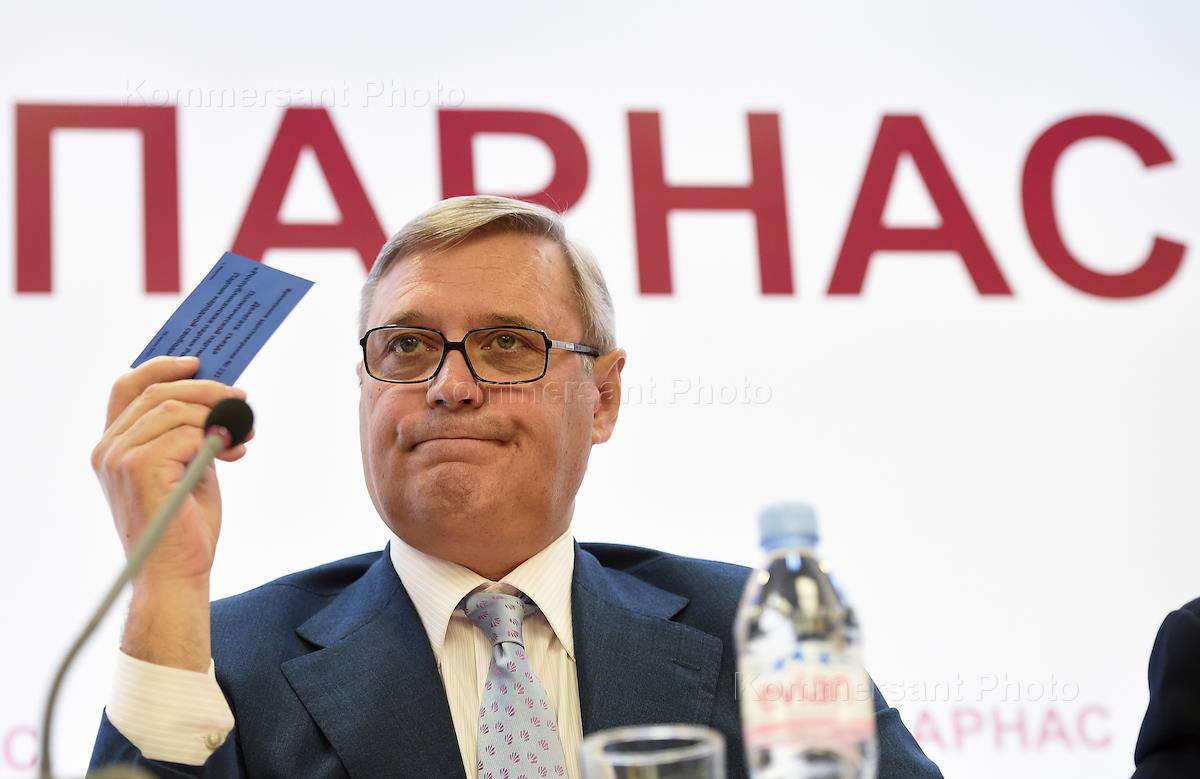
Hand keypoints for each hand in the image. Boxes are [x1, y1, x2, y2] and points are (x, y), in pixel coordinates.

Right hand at [91, 355, 251, 668]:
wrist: (178, 574)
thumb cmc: (185, 526)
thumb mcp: (189, 467)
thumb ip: (192, 432)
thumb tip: (225, 398)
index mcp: (113, 446)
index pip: (127, 387)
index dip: (162, 368)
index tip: (198, 362)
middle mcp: (108, 449)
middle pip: (158, 392)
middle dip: (206, 390)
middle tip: (243, 399)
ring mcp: (119, 458)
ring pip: (175, 410)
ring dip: (218, 415)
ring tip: (245, 434)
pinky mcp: (139, 468)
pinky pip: (187, 433)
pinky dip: (216, 438)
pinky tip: (234, 453)